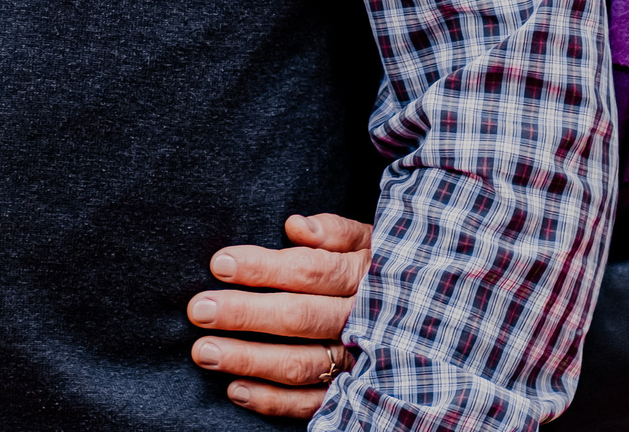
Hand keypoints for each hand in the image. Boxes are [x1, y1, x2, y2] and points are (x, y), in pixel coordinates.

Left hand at [187, 212, 371, 418]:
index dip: (263, 267)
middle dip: (245, 313)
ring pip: (299, 363)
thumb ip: (335, 231)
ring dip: (249, 359)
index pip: (309, 270)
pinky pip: (310, 403)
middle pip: (298, 317)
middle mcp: (362, 321)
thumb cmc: (381, 268)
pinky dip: (272, 401)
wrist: (428, 312)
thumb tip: (294, 225)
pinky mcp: (352, 393)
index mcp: (364, 276)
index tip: (220, 263)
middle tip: (200, 309)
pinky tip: (234, 390)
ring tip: (204, 351)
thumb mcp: (371, 239)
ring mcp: (357, 361)